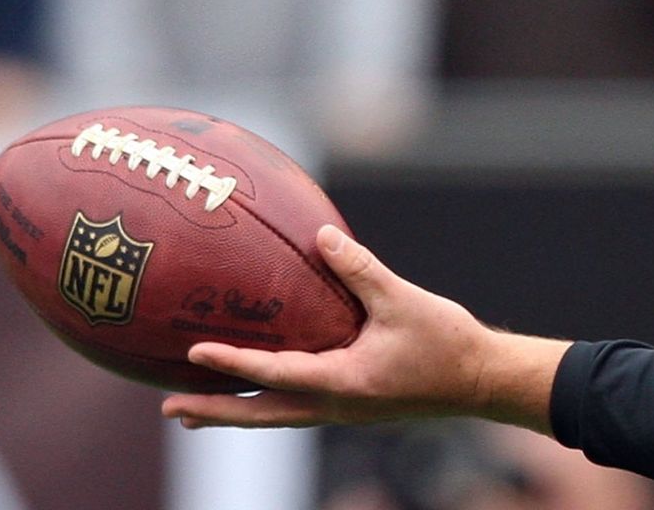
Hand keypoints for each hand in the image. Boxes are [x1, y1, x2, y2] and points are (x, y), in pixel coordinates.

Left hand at [160, 225, 565, 431]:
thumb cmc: (447, 343)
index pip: (276, 373)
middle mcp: (334, 405)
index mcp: (343, 382)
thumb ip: (360, 269)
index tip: (195, 352)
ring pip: (276, 417)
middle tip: (170, 409)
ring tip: (194, 412)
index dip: (234, 362)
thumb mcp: (403, 301)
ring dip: (234, 413)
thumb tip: (321, 235)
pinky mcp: (352, 404)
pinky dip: (265, 402)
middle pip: (261, 416)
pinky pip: (296, 406)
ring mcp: (342, 410)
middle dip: (215, 412)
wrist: (482, 381)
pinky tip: (259, 389)